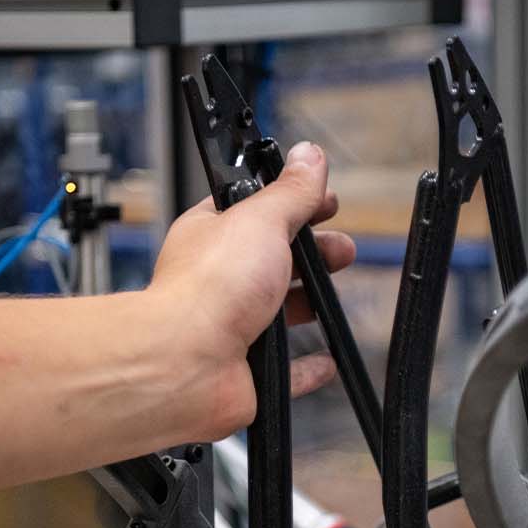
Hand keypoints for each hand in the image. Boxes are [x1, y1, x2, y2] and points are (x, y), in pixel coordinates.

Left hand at [145, 141, 356, 435]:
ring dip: (311, 303)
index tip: (327, 203)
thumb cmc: (209, 289)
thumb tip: (310, 156)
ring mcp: (233, 327)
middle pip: (274, 260)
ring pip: (279, 312)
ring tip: (334, 297)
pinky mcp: (250, 371)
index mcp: (213, 236)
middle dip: (312, 253)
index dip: (295, 204)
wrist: (187, 361)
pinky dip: (307, 366)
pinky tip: (324, 360)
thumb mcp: (262, 220)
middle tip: (340, 249)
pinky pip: (285, 370)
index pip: (258, 210)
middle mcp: (220, 280)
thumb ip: (291, 192)